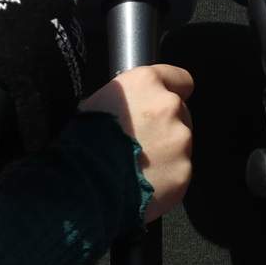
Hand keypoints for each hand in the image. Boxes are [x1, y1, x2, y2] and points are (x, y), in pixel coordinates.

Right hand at [78, 64, 193, 222]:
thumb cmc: (81, 140)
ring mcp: (180, 141)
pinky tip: (143, 185)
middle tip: (141, 144)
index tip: (163, 105)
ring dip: (166, 153)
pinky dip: (166, 179)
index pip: (180, 79)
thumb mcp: (97, 103)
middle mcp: (169, 106)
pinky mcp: (183, 172)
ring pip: (181, 145)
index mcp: (146, 82)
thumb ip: (127, 101)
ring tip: (138, 168)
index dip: (172, 92)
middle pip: (180, 114)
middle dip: (165, 127)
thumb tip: (133, 110)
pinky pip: (178, 172)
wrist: (83, 185)